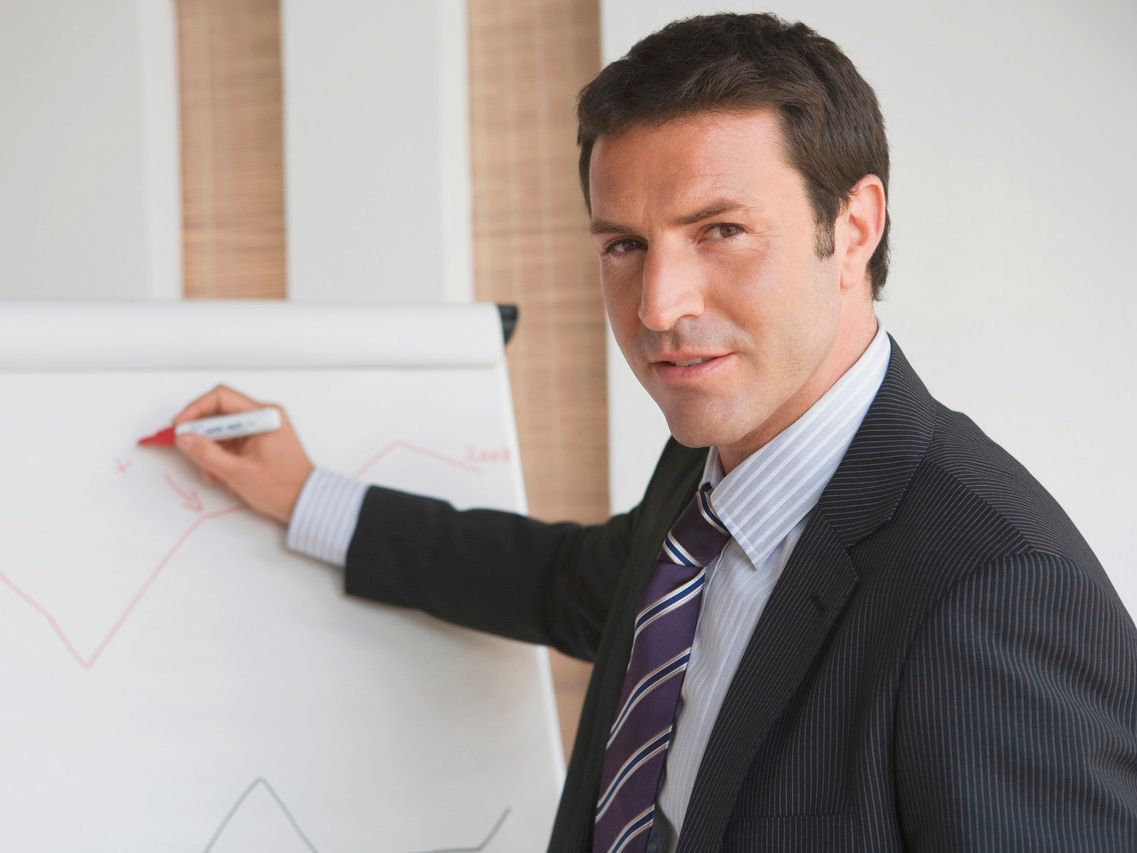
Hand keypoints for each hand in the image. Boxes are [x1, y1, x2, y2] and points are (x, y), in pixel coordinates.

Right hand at [171, 385, 313, 524]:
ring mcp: (261, 429)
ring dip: (211, 451)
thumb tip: (184, 439)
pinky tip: (223, 475)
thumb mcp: (239, 473)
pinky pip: (231, 442)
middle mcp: (264, 417)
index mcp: (264, 416)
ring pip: (222, 431)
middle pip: (219, 415)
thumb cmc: (283, 488)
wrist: (305, 502)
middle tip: (192, 455)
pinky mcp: (258, 441)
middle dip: (202, 437)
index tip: (179, 427)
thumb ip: (207, 454)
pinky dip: (221, 457)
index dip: (195, 410)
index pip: (221, 398)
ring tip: (213, 474)